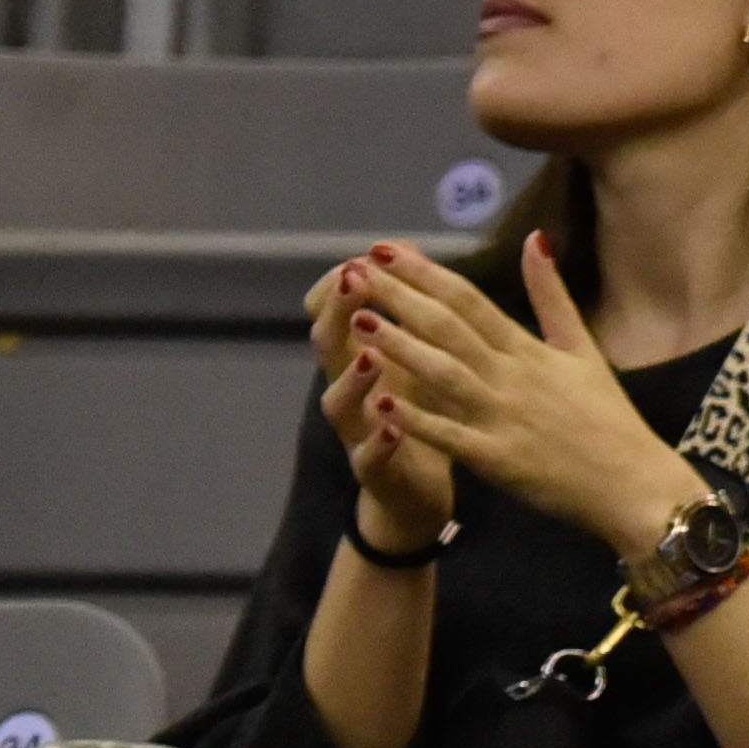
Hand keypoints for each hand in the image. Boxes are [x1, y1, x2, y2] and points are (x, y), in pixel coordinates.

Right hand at [311, 251, 457, 554]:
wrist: (417, 497)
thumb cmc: (418, 416)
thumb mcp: (416, 358)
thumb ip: (407, 312)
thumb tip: (406, 250)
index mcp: (362, 358)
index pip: (336, 311)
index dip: (341, 284)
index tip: (361, 256)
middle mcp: (351, 390)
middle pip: (330, 345)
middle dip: (338, 312)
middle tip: (352, 281)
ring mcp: (358, 432)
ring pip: (337, 401)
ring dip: (353, 377)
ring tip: (370, 356)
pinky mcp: (376, 472)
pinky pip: (369, 457)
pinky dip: (379, 441)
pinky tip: (394, 427)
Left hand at [343, 238, 705, 560]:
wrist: (634, 485)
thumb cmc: (607, 419)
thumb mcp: (583, 350)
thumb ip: (552, 297)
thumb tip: (535, 239)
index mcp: (529, 350)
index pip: (469, 300)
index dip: (424, 273)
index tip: (385, 249)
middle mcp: (512, 377)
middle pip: (448, 328)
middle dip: (399, 298)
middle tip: (354, 272)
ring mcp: (504, 418)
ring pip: (444, 374)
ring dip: (400, 348)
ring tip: (359, 323)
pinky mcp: (499, 460)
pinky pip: (451, 435)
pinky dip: (417, 418)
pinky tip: (382, 400)